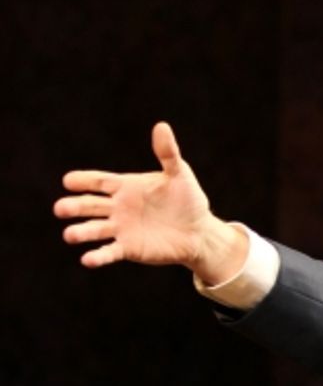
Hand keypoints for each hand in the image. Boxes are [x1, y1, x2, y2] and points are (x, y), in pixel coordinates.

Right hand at [55, 122, 246, 283]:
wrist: (199, 232)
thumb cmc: (188, 201)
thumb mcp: (179, 175)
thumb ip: (167, 154)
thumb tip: (162, 126)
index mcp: (125, 187)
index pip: (99, 182)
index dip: (84, 181)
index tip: (69, 181)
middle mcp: (118, 207)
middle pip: (90, 205)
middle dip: (74, 207)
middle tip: (60, 209)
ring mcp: (121, 228)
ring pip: (95, 229)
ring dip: (81, 232)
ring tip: (69, 235)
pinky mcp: (129, 248)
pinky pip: (110, 252)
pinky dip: (98, 256)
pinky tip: (87, 260)